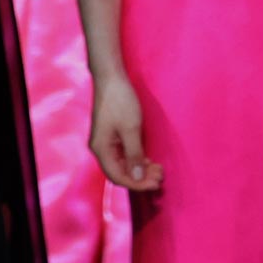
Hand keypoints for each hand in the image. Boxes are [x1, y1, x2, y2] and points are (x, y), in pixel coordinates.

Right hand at [90, 72, 161, 190]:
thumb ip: (134, 154)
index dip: (136, 184)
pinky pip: (124, 155)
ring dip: (140, 169)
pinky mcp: (112, 136)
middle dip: (140, 178)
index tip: (155, 184)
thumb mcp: (131, 128)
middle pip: (120, 173)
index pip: (118, 177)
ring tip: (158, 170)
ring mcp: (106, 143)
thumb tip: (136, 177)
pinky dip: (137, 160)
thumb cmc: (120, 101)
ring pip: (123, 165)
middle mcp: (101, 150)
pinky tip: (149, 161)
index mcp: (101, 150)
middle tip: (161, 177)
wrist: (111, 78)